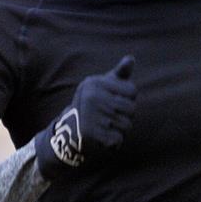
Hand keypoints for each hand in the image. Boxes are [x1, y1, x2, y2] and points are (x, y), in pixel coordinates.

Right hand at [34, 56, 136, 181]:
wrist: (68, 132)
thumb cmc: (93, 106)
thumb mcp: (103, 87)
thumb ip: (119, 75)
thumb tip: (131, 59)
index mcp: (95, 82)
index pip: (132, 91)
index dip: (127, 99)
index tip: (113, 102)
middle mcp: (91, 97)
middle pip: (131, 109)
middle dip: (125, 116)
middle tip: (109, 117)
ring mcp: (90, 115)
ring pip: (126, 125)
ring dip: (120, 130)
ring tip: (105, 127)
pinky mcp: (91, 134)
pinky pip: (118, 139)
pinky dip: (114, 142)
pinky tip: (102, 137)